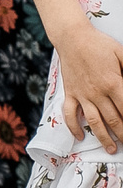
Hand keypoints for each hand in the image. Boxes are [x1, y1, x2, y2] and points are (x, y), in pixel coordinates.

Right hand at [57, 24, 122, 151]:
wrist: (73, 38)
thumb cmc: (99, 44)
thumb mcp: (122, 54)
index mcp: (113, 83)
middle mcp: (97, 93)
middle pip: (113, 120)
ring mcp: (82, 95)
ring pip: (94, 122)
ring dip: (103, 137)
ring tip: (110, 149)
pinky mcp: (70, 93)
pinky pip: (70, 114)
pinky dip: (74, 127)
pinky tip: (80, 137)